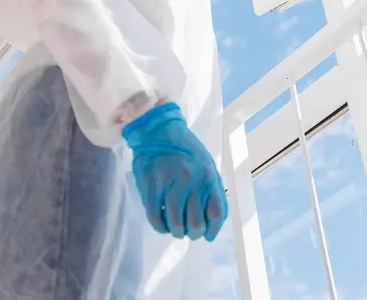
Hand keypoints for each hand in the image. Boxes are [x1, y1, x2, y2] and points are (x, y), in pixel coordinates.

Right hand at [123, 102, 227, 240]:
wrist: (158, 131)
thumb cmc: (185, 150)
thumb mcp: (207, 165)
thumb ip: (212, 190)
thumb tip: (214, 222)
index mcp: (208, 176)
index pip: (216, 214)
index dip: (212, 230)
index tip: (207, 235)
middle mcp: (191, 181)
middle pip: (196, 224)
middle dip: (193, 234)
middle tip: (188, 231)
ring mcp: (169, 184)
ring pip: (175, 224)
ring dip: (176, 232)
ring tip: (175, 228)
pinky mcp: (150, 186)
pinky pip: (156, 218)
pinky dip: (161, 227)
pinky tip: (163, 222)